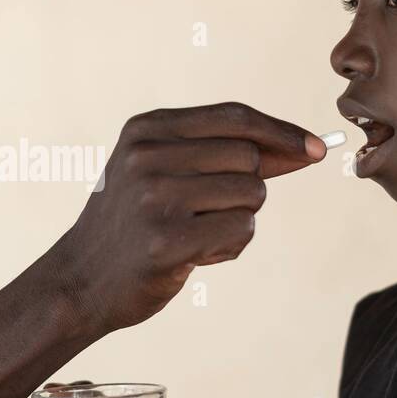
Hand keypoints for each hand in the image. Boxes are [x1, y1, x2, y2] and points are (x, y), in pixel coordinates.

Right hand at [48, 103, 326, 334]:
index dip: (282, 132)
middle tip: (208, 213)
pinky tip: (196, 255)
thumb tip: (304, 148)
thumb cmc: (134, 225)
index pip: (234, 117)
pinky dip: (231, 246)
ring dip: (239, 220)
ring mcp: (155, 198)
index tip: (315, 150)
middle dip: (247, 187)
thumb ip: (223, 153)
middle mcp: (147, 156)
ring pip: (251, 195)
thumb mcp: (160, 170)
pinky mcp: (168, 241)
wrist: (81, 280)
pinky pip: (242, 231)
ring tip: (196, 234)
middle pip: (249, 157)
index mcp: (146, 129)